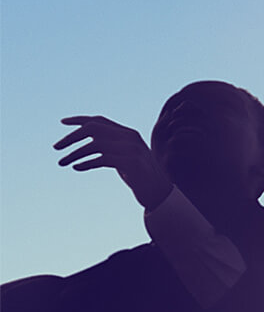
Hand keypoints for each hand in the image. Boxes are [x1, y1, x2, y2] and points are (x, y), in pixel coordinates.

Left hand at [55, 116, 172, 209]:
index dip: (80, 120)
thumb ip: (111, 148)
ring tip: (62, 162)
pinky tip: (77, 167)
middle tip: (56, 147)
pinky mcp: (131, 163)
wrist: (159, 192)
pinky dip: (87, 162)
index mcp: (128, 133)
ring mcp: (132, 149)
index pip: (100, 120)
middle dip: (72, 136)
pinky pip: (103, 159)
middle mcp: (130, 137)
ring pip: (96, 144)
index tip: (62, 122)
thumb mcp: (124, 157)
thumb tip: (87, 146)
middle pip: (94, 128)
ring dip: (75, 153)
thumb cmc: (139, 176)